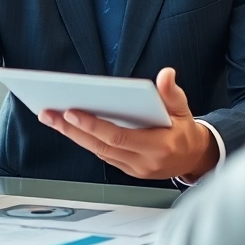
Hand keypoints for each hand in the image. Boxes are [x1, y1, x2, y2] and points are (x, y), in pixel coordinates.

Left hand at [38, 68, 219, 180]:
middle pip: (100, 146)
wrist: (194, 159)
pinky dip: (84, 141)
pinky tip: (68, 127)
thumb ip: (172, 93)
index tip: (72, 112)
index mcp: (158, 146)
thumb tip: (166, 75)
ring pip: (97, 152)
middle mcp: (143, 161)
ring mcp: (134, 169)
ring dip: (72, 135)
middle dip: (72, 130)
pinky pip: (102, 155)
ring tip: (52, 117)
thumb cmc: (185, 132)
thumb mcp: (184, 109)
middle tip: (50, 113)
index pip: (119, 137)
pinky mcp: (127, 169)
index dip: (93, 126)